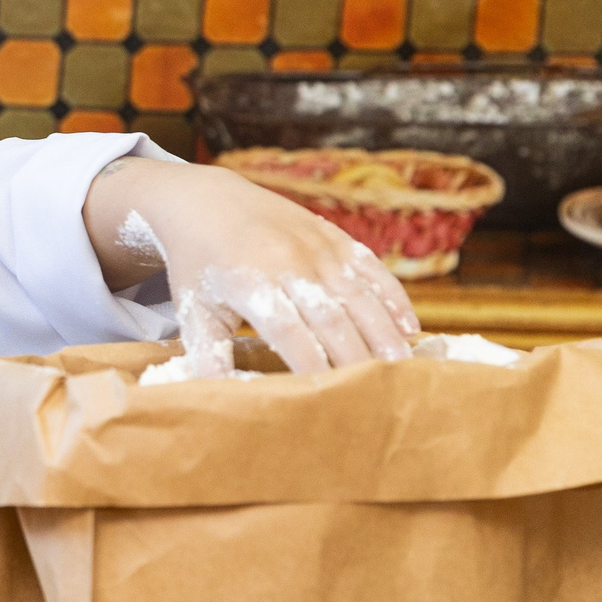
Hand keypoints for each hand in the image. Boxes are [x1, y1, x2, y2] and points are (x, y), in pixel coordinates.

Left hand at [84, 157, 420, 374]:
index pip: (289, 332)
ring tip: (402, 367)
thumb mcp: (193, 311)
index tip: (329, 400)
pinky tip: (408, 326)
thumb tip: (218, 401)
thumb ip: (207, 356)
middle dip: (355, 358)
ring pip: (358, 293)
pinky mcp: (332, 235)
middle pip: (331, 317)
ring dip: (384, 331)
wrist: (204, 200)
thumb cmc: (199, 266)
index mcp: (250, 282)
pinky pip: (370, 266)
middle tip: (377, 396)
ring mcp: (314, 245)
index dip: (312, 366)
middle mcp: (287, 261)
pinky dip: (392, 296)